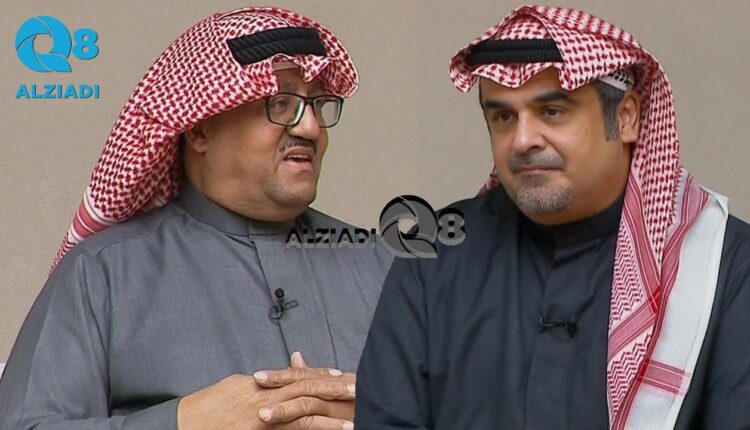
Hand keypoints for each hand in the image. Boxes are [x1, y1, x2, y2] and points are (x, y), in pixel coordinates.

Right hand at [176, 357, 353, 429]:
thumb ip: (260, 381)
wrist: (184, 424)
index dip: (320, 374)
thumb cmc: (207, 406)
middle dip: (333, 389)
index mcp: (260, 383)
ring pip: (304, 415)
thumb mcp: (234, 386)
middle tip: (357, 389)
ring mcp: (263, 419)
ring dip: (330, 419)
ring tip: (352, 422)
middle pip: (307, 389)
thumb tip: (273, 374)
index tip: (340, 374)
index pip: (297, 375)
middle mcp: (264, 398)